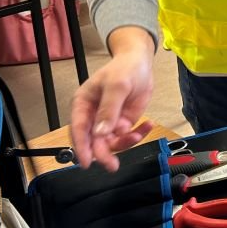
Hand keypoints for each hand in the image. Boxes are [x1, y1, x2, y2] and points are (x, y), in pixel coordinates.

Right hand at [70, 27, 155, 171]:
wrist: (141, 62)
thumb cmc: (124, 69)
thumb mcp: (117, 85)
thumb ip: (109, 109)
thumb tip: (100, 133)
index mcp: (83, 104)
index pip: (78, 129)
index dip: (81, 148)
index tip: (86, 162)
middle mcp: (93, 116)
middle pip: (93, 141)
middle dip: (103, 153)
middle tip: (112, 165)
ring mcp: (109, 121)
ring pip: (112, 142)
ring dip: (125, 142)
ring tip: (138, 132)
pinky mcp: (123, 122)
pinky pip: (128, 135)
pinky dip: (138, 134)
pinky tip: (148, 124)